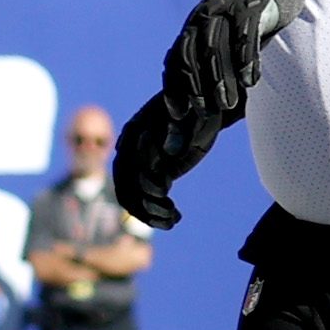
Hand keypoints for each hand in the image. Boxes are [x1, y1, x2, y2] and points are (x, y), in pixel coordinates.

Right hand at [112, 89, 221, 228]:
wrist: (204, 110)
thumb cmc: (199, 108)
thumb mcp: (193, 115)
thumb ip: (180, 129)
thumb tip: (168, 150)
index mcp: (135, 133)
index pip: (128, 164)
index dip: (143, 180)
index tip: (164, 192)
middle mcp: (131, 151)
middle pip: (126, 186)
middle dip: (145, 204)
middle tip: (170, 215)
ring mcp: (140, 165)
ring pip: (133, 198)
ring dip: (150, 214)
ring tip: (173, 220)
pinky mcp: (154, 175)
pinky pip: (145, 199)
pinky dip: (155, 214)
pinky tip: (174, 219)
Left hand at [159, 0, 305, 127]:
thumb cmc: (247, 16)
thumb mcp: (224, 35)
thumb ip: (213, 62)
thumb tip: (206, 103)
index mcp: (193, 27)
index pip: (176, 60)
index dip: (174, 87)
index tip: (177, 114)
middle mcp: (203, 17)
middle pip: (190, 55)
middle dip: (195, 86)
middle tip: (204, 114)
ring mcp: (226, 9)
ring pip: (214, 47)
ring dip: (219, 78)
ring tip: (227, 104)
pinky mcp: (251, 4)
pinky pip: (245, 33)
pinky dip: (245, 58)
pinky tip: (250, 81)